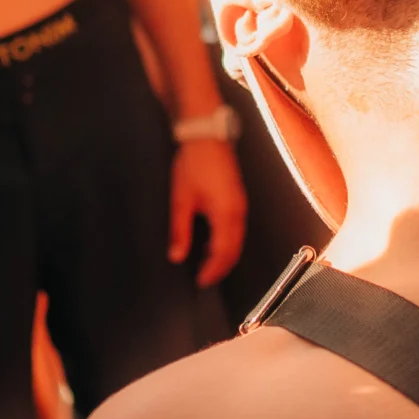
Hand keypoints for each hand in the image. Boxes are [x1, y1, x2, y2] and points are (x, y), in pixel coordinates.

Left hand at [169, 137, 247, 286]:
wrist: (206, 137)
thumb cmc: (194, 163)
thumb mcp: (181, 200)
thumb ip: (179, 230)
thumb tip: (177, 255)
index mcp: (226, 214)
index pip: (223, 253)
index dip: (212, 270)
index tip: (200, 282)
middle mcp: (238, 211)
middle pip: (234, 250)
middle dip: (220, 267)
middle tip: (205, 279)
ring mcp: (241, 204)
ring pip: (237, 240)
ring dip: (224, 255)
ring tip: (207, 265)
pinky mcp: (238, 198)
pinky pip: (237, 228)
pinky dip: (227, 241)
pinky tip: (212, 242)